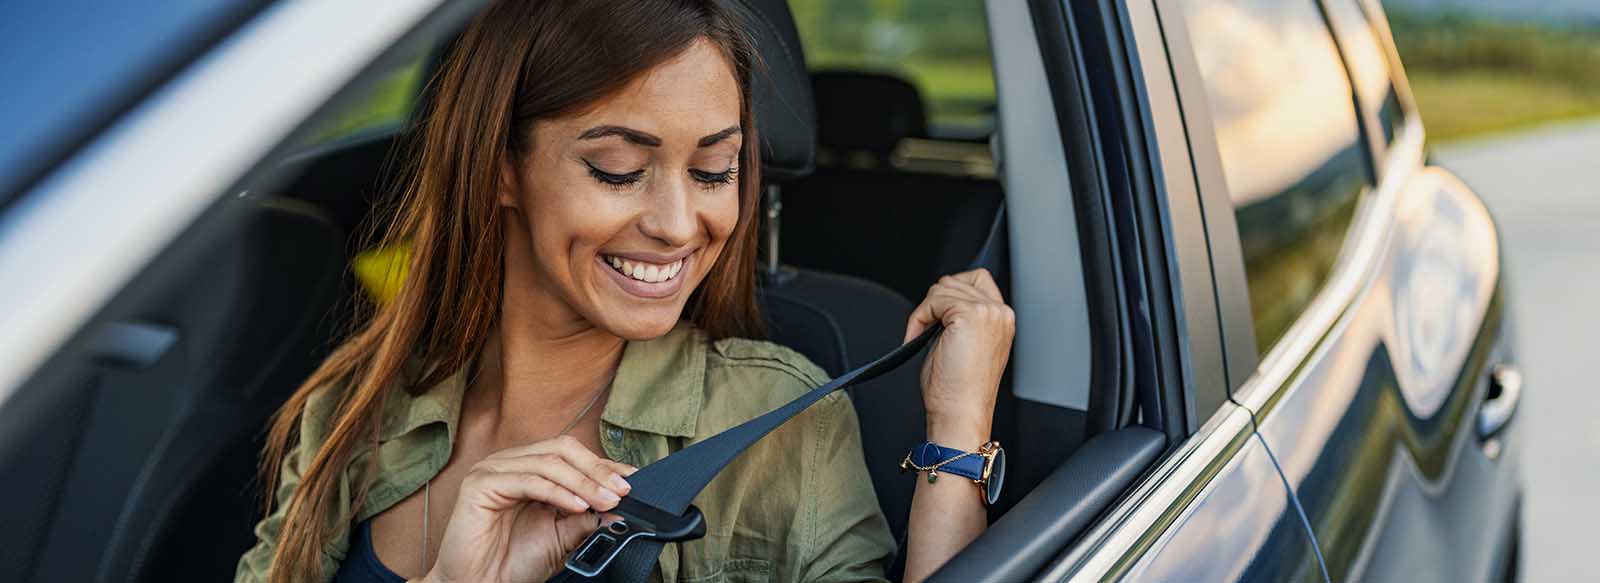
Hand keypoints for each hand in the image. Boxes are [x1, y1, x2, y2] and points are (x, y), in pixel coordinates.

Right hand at [420, 435, 635, 582]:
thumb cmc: (511, 563)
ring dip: (583, 482)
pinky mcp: (480, 483)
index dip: (604, 465)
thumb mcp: (561, 538)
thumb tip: (619, 507)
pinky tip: (577, 505)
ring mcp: (494, 469)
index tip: (633, 480)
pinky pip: (528, 480)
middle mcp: (511, 463)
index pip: (572, 455)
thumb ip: (586, 518)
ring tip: (606, 501)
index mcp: (529, 469)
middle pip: (562, 450)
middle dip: (597, 470)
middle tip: (622, 491)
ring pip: (549, 463)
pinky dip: (557, 492)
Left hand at [904, 268, 1014, 447]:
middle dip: (934, 303)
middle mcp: (1001, 313)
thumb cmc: (959, 391)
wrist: (961, 413)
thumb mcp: (964, 345)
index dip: (951, 295)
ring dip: (925, 311)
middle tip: (925, 331)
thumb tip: (939, 301)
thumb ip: (959, 317)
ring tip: (921, 338)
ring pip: (943, 287)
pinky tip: (916, 338)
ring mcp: (988, 312)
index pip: (977, 280)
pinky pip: (933, 300)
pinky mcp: (970, 314)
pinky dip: (918, 317)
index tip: (936, 320)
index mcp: (1003, 320)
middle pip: (956, 280)